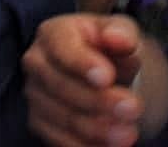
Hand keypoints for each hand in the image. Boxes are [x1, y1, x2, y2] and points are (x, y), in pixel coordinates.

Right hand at [22, 13, 157, 146]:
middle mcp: (36, 63)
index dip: (83, 64)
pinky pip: (60, 140)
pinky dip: (87, 145)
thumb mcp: (120, 31)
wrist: (102, 69)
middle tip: (132, 108)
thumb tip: (119, 39)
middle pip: (62, 86)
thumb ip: (121, 32)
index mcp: (52, 33)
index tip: (107, 77)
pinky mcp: (39, 122)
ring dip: (97, 129)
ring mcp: (35, 95)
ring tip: (128, 133)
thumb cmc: (108, 46)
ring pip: (63, 117)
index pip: (63, 49)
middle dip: (99, 100)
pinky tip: (111, 146)